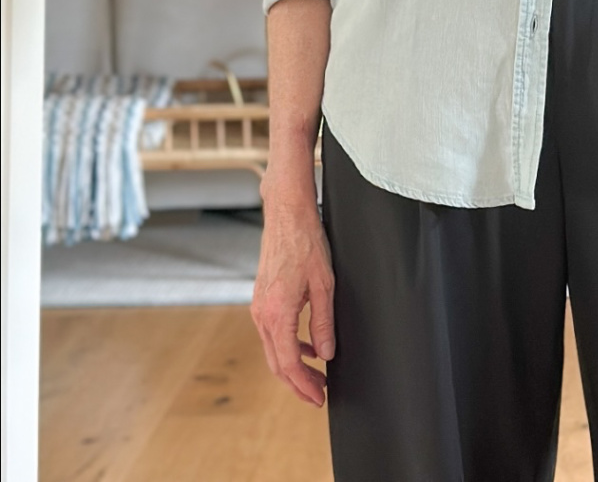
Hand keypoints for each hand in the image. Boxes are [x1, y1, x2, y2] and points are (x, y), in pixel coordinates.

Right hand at [251, 196, 335, 406]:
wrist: (286, 214)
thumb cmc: (306, 242)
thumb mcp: (324, 284)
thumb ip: (323, 323)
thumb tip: (325, 354)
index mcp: (277, 313)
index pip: (288, 363)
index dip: (304, 385)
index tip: (319, 397)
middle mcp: (262, 313)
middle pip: (277, 363)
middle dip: (297, 384)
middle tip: (317, 396)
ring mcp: (259, 306)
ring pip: (273, 350)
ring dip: (293, 366)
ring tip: (316, 376)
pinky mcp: (261, 299)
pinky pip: (273, 333)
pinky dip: (288, 346)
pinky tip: (307, 347)